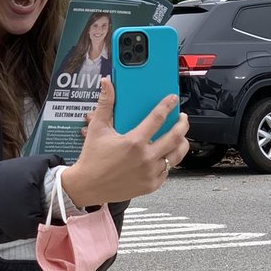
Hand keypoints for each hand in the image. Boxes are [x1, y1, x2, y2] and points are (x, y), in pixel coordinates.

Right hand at [62, 78, 189, 206]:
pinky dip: (169, 161)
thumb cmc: (92, 158)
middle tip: (182, 118)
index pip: (158, 118)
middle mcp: (145, 158)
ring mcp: (150, 173)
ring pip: (176, 155)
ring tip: (181, 136)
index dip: (167, 106)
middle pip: (175, 137)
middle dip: (183, 124)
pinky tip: (167, 154)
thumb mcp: (97, 128)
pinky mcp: (150, 185)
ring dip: (182, 143)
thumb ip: (105, 104)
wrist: (88, 186)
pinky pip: (168, 171)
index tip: (172, 100)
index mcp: (134, 142)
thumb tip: (106, 84)